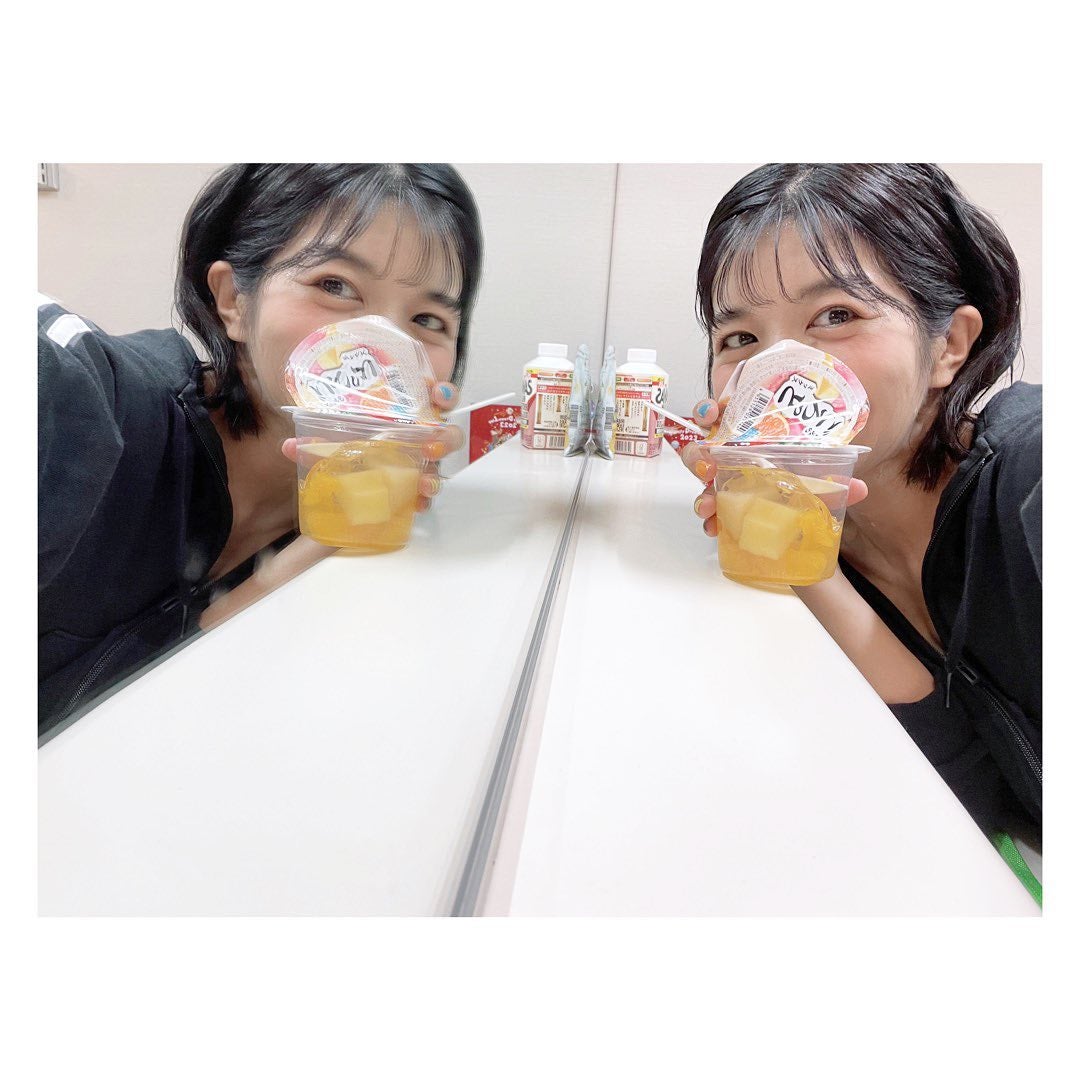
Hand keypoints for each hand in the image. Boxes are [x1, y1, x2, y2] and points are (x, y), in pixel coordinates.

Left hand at [280, 381, 464, 511]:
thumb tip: (289, 445)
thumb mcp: (335, 438)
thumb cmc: (351, 446)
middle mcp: (421, 438)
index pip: (436, 398)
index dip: (442, 394)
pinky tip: (416, 504)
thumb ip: (316, 441)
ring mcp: (422, 465)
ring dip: (436, 471)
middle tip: (430, 444)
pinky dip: (423, 500)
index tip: (436, 394)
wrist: (350, 487)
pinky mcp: (418, 490)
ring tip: (424, 481)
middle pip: (448, 433)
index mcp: (408, 414)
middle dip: (445, 437)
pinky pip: (428, 495)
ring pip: (442, 466)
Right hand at [680, 397, 867, 537]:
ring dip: (701, 493)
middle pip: (701, 448)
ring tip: (708, 507)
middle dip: (697, 457)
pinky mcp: (723, 506)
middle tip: (707, 470)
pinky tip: (715, 529)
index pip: (718, 415)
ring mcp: (723, 480)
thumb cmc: (801, 472)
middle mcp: (729, 455)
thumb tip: (860, 488)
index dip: (708, 411)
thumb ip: (833, 479)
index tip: (712, 414)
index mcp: (746, 434)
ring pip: (701, 483)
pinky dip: (711, 520)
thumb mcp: (815, 471)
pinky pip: (709, 511)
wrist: (799, 499)